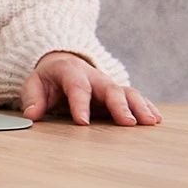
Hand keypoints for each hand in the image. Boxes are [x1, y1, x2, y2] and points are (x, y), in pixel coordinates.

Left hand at [19, 51, 161, 125]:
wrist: (63, 63)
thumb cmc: (47, 79)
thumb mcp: (33, 84)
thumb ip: (32, 99)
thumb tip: (31, 115)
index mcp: (71, 72)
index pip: (77, 88)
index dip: (80, 105)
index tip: (83, 122)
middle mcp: (94, 77)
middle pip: (110, 90)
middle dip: (120, 106)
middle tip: (128, 123)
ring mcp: (108, 84)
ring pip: (128, 93)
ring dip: (140, 107)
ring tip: (151, 122)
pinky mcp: (117, 93)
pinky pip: (135, 98)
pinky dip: (146, 107)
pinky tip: (156, 120)